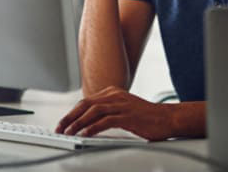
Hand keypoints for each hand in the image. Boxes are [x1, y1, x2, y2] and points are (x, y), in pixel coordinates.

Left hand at [55, 86, 175, 140]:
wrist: (168, 118)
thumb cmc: (146, 117)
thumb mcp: (123, 110)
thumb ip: (108, 112)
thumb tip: (89, 123)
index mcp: (112, 93)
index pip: (86, 101)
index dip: (72, 113)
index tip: (62, 123)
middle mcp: (115, 96)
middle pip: (85, 104)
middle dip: (69, 117)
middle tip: (59, 128)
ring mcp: (122, 105)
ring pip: (93, 112)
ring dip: (78, 123)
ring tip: (68, 132)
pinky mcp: (128, 116)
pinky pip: (106, 121)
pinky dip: (93, 128)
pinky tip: (85, 134)